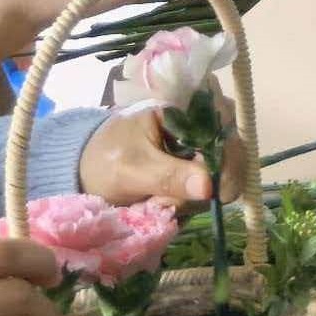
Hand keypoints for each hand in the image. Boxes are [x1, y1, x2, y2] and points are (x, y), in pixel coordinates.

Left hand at [77, 106, 228, 207]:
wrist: (85, 172)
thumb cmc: (104, 158)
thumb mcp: (130, 167)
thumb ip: (168, 175)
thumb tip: (208, 186)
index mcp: (186, 109)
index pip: (227, 130)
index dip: (229, 161)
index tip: (216, 193)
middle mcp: (202, 127)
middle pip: (230, 159)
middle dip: (204, 188)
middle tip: (168, 203)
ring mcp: (202, 151)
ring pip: (221, 180)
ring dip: (192, 200)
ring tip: (155, 203)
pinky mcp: (197, 173)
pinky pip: (208, 193)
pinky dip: (188, 206)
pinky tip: (161, 205)